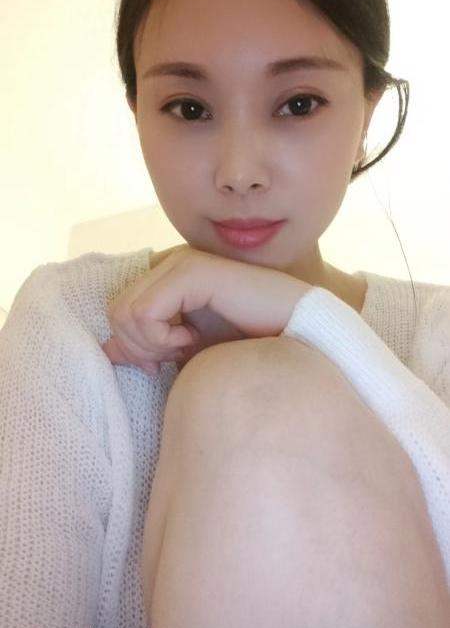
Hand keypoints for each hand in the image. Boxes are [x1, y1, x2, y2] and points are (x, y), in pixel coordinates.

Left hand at [101, 244, 311, 375]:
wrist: (297, 333)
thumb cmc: (248, 343)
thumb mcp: (188, 350)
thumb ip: (148, 346)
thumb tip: (108, 350)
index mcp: (170, 277)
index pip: (118, 311)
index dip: (133, 346)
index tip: (162, 364)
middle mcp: (171, 263)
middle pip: (115, 312)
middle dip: (140, 347)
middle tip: (176, 356)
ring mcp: (182, 262)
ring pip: (124, 312)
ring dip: (153, 343)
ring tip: (188, 346)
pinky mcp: (193, 271)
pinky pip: (145, 313)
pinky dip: (164, 338)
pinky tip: (195, 339)